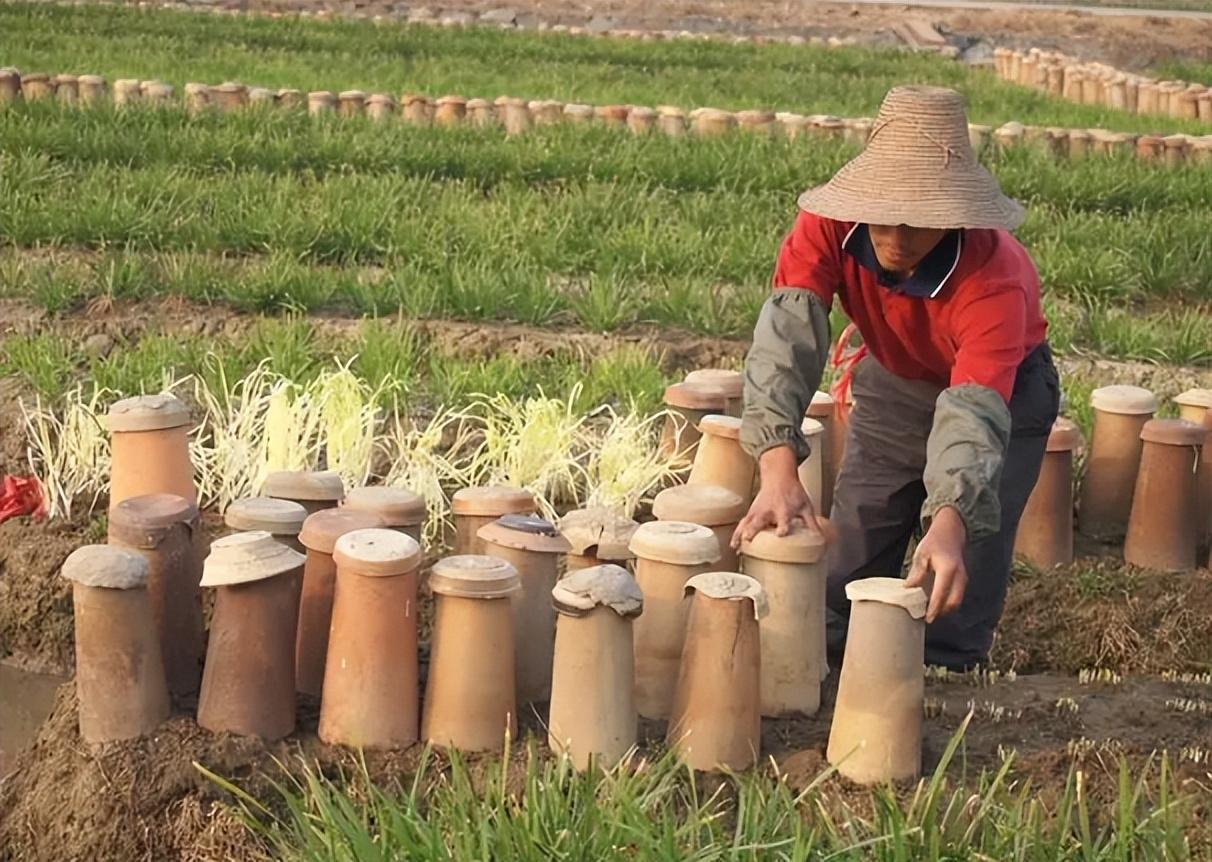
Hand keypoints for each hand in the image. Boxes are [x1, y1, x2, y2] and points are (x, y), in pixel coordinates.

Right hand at [731, 446, 824, 548]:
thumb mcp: (806, 506)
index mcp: (784, 510)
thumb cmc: (793, 492)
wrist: (779, 476)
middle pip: (759, 521)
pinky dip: (737, 533)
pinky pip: (742, 523)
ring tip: (736, 546)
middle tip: (748, 538)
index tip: (781, 533)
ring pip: (747, 523)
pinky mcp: (751, 512)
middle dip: (753, 529)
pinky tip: (734, 544)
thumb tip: (822, 539)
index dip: (782, 527)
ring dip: (741, 534)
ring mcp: (758, 511)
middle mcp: (769, 511)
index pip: (783, 520)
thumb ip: (812, 523)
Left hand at [905, 506, 967, 622]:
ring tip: (929, 612)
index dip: (934, 608)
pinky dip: (947, 602)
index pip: (941, 594)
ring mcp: (963, 579)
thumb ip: (917, 573)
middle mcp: (959, 576)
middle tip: (927, 618)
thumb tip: (908, 589)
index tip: (927, 618)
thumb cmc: (935, 543)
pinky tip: (935, 603)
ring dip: (945, 609)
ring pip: (957, 601)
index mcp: (948, 570)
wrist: (951, 533)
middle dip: (941, 612)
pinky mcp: (962, 580)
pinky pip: (957, 595)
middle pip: (953, 602)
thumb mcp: (922, 555)